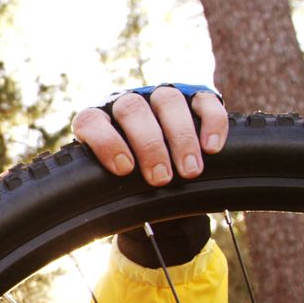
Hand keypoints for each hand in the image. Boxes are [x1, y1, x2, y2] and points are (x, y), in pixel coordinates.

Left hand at [72, 86, 228, 185]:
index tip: (124, 168)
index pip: (91, 121)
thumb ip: (107, 186)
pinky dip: (211, 122)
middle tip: (161, 178)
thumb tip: (108, 205)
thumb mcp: (114, 183)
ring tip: (189, 171)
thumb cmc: (130, 180)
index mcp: (98, 121)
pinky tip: (212, 148)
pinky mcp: (193, 97)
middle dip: (149, 146)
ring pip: (168, 100)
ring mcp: (159, 97)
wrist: (159, 169)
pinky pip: (204, 101)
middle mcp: (126, 104)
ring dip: (181, 137)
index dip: (106, 142)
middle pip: (133, 109)